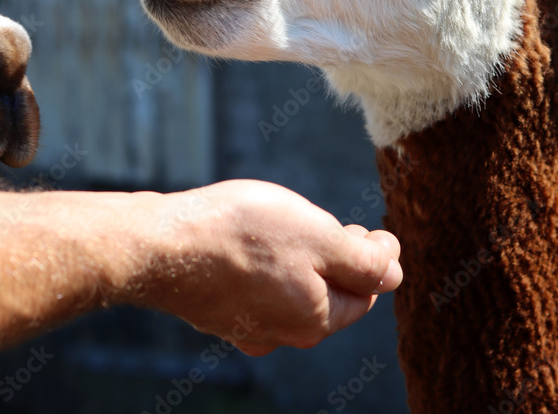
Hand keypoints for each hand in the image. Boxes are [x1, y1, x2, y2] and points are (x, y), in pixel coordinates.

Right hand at [115, 179, 401, 354]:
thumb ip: (363, 261)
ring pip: (295, 292)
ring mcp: (247, 328)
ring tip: (294, 226)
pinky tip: (255, 242)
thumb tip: (394, 272)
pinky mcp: (219, 313)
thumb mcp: (319, 235)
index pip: (367, 291)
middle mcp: (285, 334)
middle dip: (340, 260)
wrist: (163, 246)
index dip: (376, 255)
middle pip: (331, 295)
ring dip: (303, 261)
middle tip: (336, 223)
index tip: (372, 227)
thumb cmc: (243, 232)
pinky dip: (269, 267)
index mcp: (317, 319)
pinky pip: (261, 292)